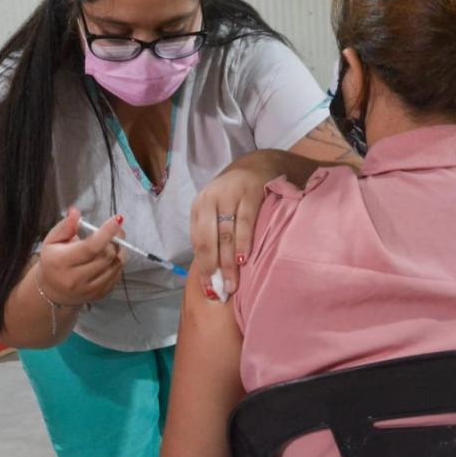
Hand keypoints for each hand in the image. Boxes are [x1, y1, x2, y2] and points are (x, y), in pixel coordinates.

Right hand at [37, 208, 125, 306]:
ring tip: (112, 243)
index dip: (106, 232)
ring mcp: (88, 289)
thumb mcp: (52, 240)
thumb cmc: (52, 260)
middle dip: (115, 239)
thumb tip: (75, 212)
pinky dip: (117, 263)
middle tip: (116, 230)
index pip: (89, 247)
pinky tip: (109, 257)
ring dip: (118, 250)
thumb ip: (65, 226)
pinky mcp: (99, 295)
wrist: (51, 290)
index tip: (117, 220)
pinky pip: (117, 275)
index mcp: (61, 262)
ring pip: (115, 265)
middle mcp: (75, 279)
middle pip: (106, 256)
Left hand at [190, 152, 280, 298]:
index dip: (203, 267)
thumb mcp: (217, 210)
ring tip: (234, 284)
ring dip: (229, 263)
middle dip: (214, 269)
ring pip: (226, 235)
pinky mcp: (250, 192)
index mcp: (199, 206)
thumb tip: (212, 275)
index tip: (209, 289)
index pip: (198, 242)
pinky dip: (244, 243)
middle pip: (209, 240)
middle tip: (222, 291)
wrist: (258, 165)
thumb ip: (212, 235)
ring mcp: (230, 195)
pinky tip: (245, 260)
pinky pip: (245, 223)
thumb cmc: (235, 196)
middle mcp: (210, 199)